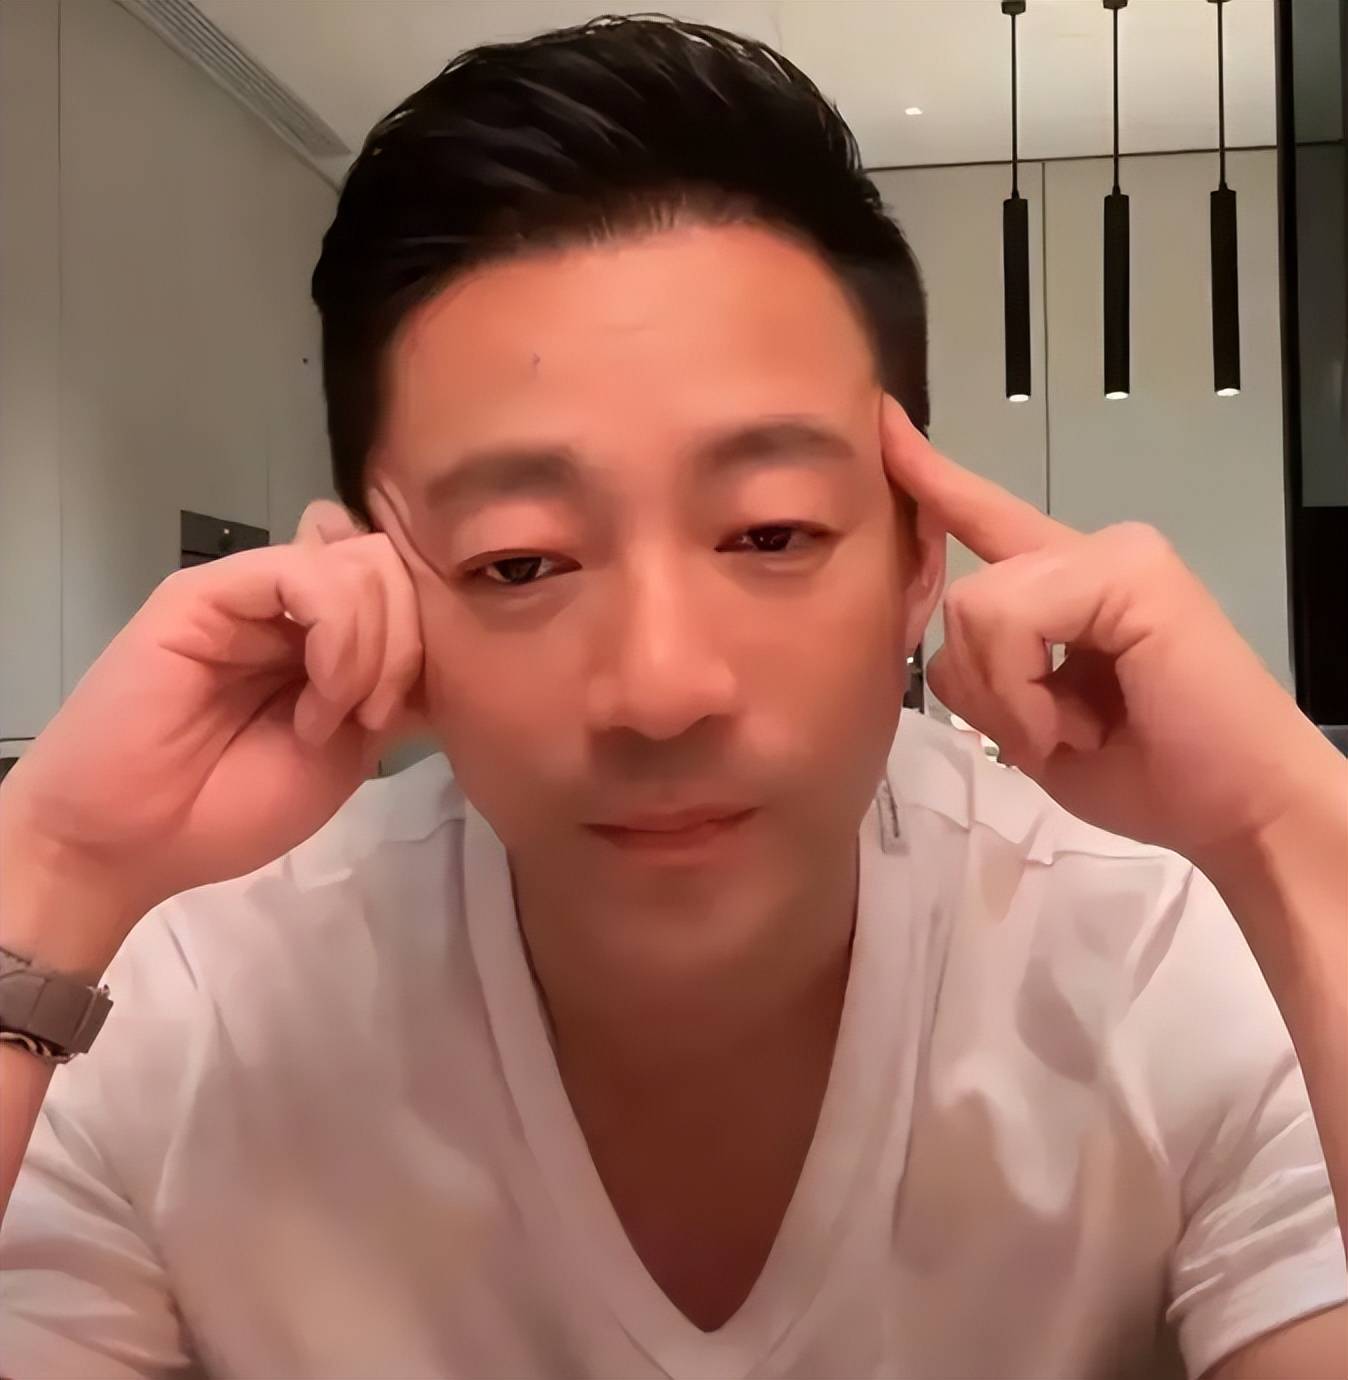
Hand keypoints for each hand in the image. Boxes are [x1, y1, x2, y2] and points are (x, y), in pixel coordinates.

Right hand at [0, 495, 425, 956]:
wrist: (132, 843)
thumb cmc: (232, 809)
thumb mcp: (347, 751)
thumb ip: (387, 686)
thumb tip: (440, 635)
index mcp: (323, 635)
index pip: (402, 587)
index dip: (424, 643)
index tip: (401, 718)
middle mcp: (289, 603)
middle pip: (389, 566)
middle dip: (406, 644)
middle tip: (370, 718)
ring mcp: (249, 592)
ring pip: (361, 563)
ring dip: (370, 651)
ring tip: (328, 719)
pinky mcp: (206, 592)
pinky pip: (303, 572)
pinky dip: (337, 639)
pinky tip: (317, 703)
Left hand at [880, 397, 1341, 867]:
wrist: (1235, 811)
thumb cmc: (1145, 775)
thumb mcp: (1029, 724)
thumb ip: (984, 667)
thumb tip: (938, 634)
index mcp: (1063, 582)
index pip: (983, 516)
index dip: (930, 476)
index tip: (885, 425)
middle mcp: (1086, 552)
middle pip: (960, 596)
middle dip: (983, 688)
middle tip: (1050, 736)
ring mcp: (1112, 553)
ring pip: (976, 606)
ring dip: (1006, 698)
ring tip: (1071, 733)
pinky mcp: (1129, 570)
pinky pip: (1014, 620)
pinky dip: (1024, 693)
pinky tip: (1074, 728)